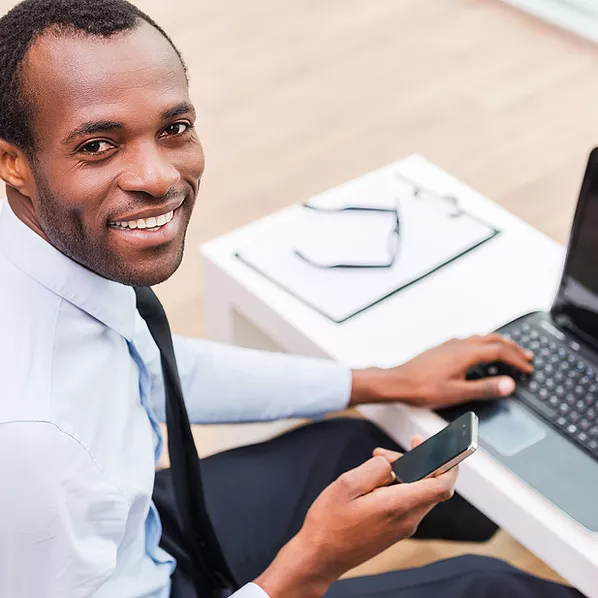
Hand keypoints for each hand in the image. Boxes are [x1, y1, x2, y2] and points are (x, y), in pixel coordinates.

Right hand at [254, 437, 456, 597]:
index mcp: (398, 506)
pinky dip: (398, 486)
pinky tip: (374, 482)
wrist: (320, 557)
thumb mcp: (347, 484)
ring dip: (403, 473)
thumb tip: (392, 464)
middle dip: (414, 462)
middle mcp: (407, 519)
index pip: (441, 485)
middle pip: (429, 485)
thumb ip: (375, 469)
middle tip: (383, 454)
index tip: (435, 446)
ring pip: (417, 492)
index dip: (446, 462)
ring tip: (375, 464)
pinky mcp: (394, 530)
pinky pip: (406, 502)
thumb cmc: (329, 522)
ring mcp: (402, 527)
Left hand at [350, 334, 533, 408]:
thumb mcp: (458, 393)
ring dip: (498, 344)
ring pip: (481, 338)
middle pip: (493, 340)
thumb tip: (508, 384)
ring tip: (509, 351)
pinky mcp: (442, 348)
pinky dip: (484, 344)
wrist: (397, 382)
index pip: (500, 352)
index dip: (517, 360)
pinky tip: (479, 352)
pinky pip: (470, 340)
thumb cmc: (422, 388)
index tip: (528, 368)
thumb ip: (485, 388)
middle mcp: (459, 345)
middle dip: (512, 348)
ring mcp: (449, 345)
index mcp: (466, 353)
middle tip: (526, 356)